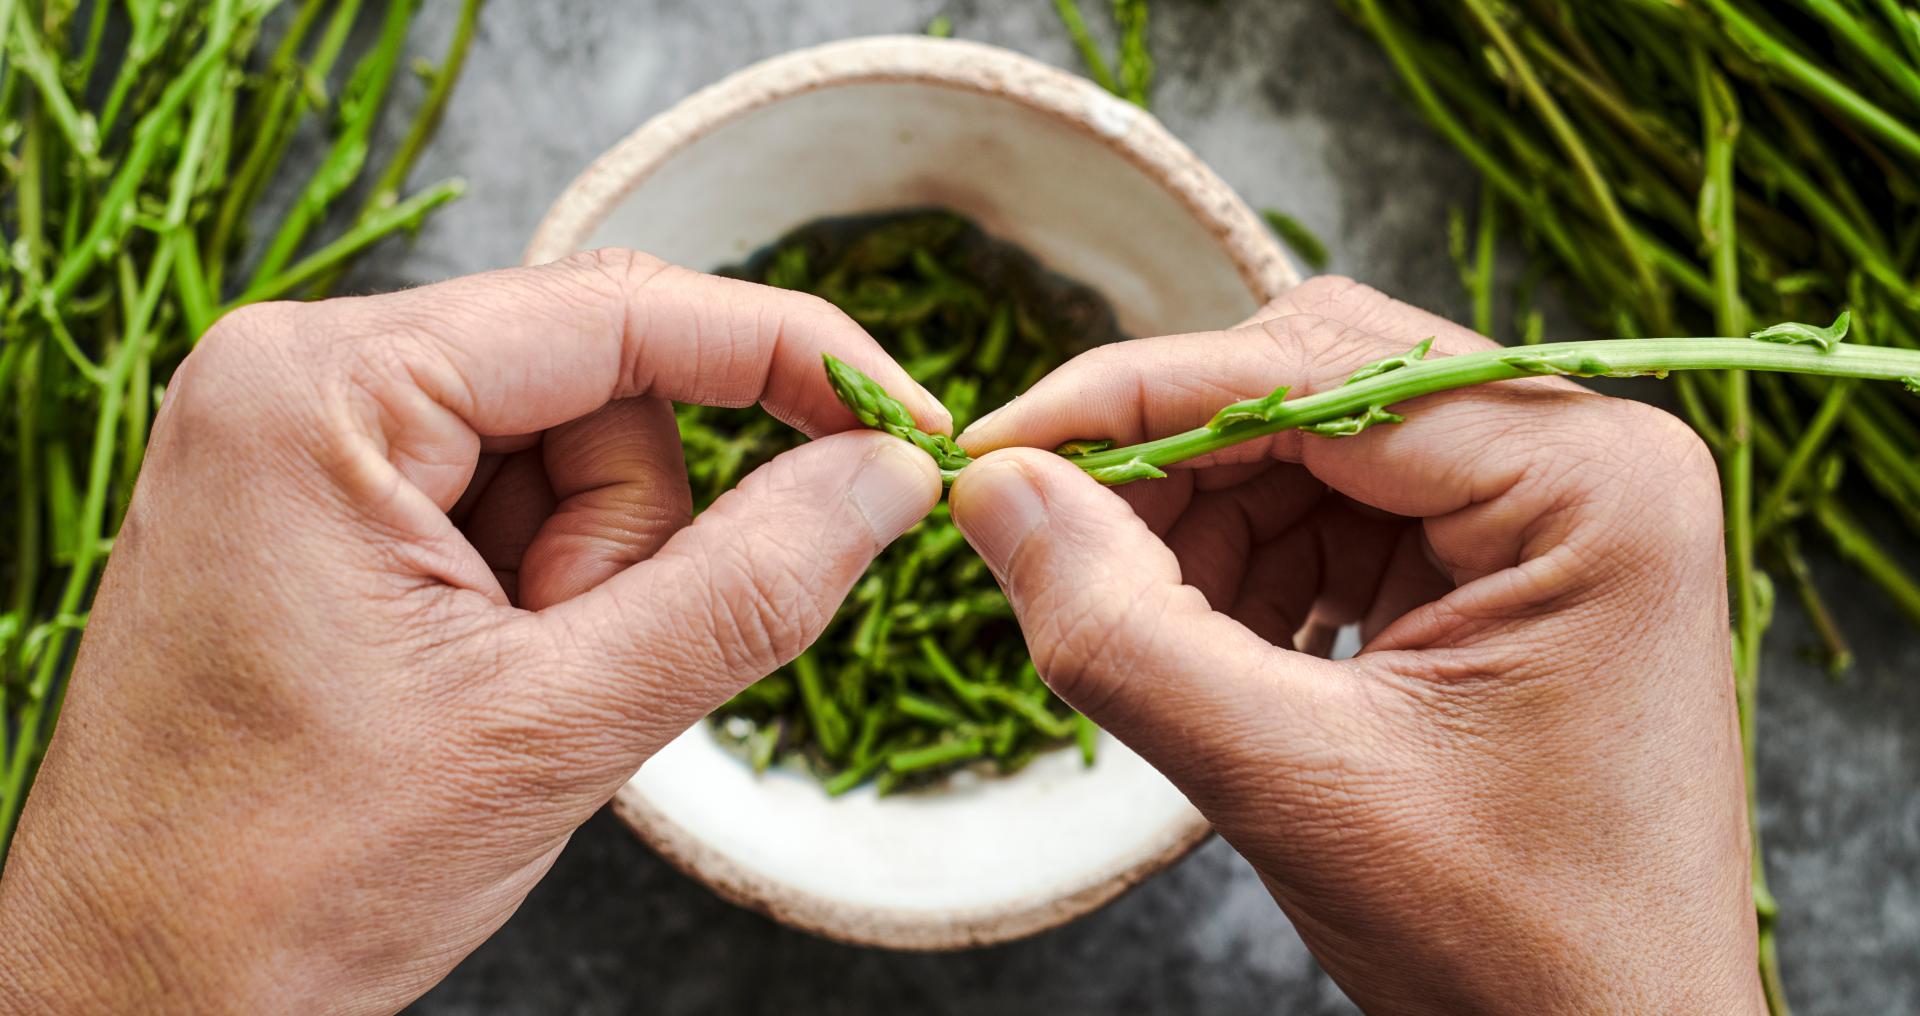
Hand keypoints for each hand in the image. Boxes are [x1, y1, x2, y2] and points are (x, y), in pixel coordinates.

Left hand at [0, 251, 943, 1012]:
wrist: (136, 997)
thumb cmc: (288, 879)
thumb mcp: (556, 728)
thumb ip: (748, 585)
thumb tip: (888, 472)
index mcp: (323, 389)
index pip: (619, 310)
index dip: (788, 355)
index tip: (907, 419)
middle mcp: (302, 378)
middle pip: (597, 391)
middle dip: (631, 537)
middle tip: (568, 667)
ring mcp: (309, 442)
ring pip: (568, 456)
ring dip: (586, 581)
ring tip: (505, 696)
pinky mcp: (328, 507)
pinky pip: (510, 505)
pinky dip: (543, 596)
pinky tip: (481, 687)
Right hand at [950, 277, 1759, 1013]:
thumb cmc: (1509, 944)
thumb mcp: (1295, 783)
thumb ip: (1124, 628)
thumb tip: (995, 488)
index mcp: (1586, 480)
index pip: (1314, 370)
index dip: (1135, 395)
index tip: (998, 444)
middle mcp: (1585, 460)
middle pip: (1313, 385)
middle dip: (1171, 463)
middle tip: (1050, 534)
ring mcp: (1550, 511)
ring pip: (1311, 448)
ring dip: (1203, 524)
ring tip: (1155, 631)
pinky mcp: (1505, 564)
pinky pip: (1339, 514)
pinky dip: (1252, 568)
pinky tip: (1223, 650)